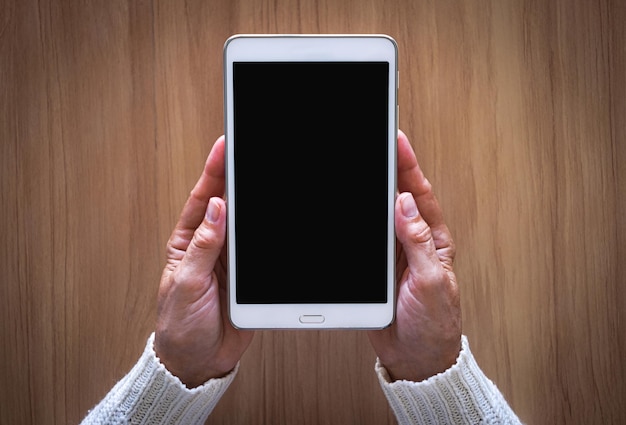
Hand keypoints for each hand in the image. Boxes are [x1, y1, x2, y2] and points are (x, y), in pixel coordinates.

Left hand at [154, 136, 253, 387]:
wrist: (199, 361)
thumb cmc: (180, 325)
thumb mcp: (186, 285)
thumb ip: (202, 248)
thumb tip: (216, 209)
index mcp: (188, 242)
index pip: (203, 198)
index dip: (214, 171)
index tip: (225, 146)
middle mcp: (211, 245)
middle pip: (228, 203)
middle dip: (238, 175)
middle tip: (250, 148)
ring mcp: (232, 259)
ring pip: (248, 223)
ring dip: (257, 201)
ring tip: (267, 173)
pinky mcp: (250, 275)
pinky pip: (262, 249)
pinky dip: (270, 234)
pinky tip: (279, 219)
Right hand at [368, 130, 461, 381]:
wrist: (416, 358)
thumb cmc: (435, 325)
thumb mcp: (432, 283)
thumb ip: (419, 244)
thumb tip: (404, 204)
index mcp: (434, 239)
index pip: (418, 194)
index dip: (407, 165)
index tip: (396, 139)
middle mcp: (412, 241)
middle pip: (395, 196)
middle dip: (385, 166)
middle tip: (372, 139)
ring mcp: (391, 253)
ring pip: (376, 214)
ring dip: (367, 191)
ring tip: (357, 164)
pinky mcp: (374, 268)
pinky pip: (362, 239)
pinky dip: (353, 224)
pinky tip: (346, 210)